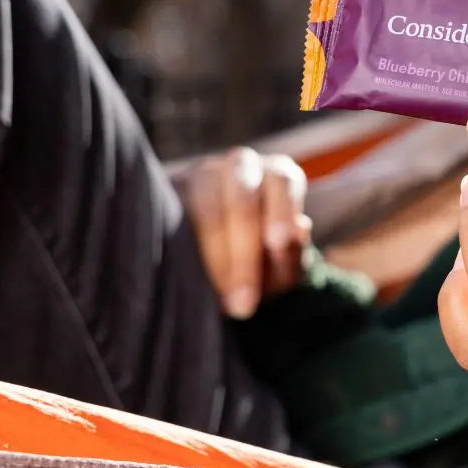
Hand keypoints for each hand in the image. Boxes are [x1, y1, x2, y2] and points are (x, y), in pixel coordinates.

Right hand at [175, 148, 311, 318]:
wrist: (220, 263)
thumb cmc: (263, 261)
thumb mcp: (284, 265)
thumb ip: (293, 252)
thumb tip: (299, 228)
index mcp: (277, 175)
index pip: (283, 181)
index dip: (281, 210)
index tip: (276, 244)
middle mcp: (240, 167)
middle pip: (242, 197)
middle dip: (243, 251)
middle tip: (243, 301)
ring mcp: (200, 174)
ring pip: (204, 204)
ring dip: (211, 255)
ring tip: (218, 300)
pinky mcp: (168, 191)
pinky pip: (170, 215)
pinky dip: (179, 248)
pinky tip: (186, 278)